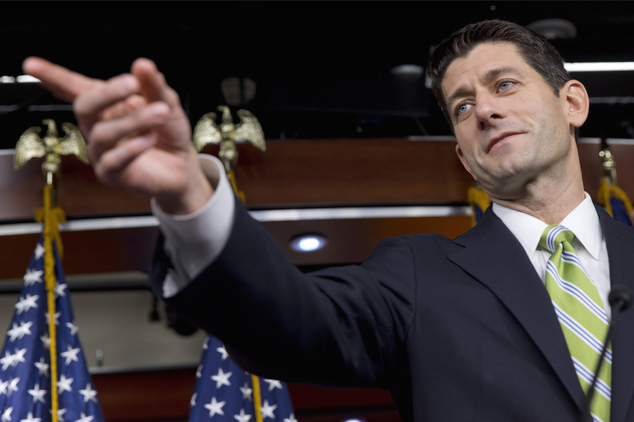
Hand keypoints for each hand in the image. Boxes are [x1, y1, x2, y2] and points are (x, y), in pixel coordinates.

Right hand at [22, 57, 212, 214]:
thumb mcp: (167, 104)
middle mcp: (98, 127)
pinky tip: (150, 138)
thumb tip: (142, 64)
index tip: (31, 65)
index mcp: (107, 106)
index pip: (75, 88)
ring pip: (103, 133)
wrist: (183, 168)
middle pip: (85, 106)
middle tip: (132, 84)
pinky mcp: (111, 174)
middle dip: (107, 93)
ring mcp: (101, 152)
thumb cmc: (168, 134)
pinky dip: (134, 147)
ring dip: (134, 120)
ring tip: (161, 113)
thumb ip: (154, 86)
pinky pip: (113, 159)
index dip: (53, 76)